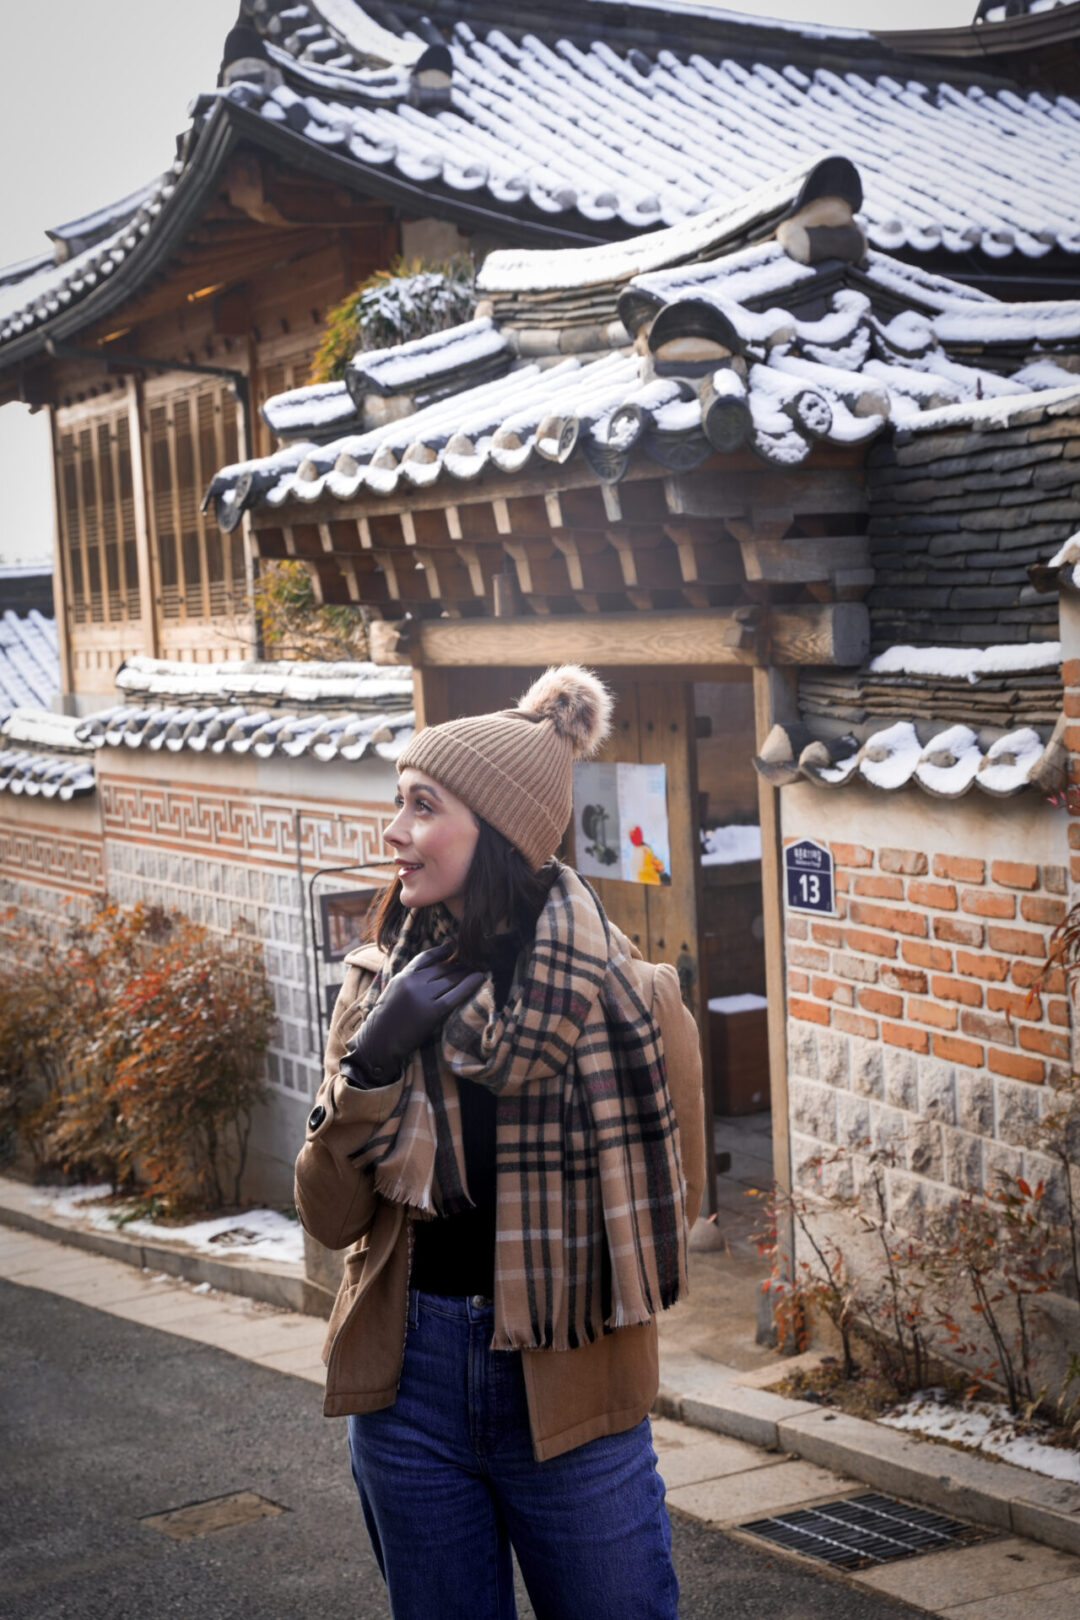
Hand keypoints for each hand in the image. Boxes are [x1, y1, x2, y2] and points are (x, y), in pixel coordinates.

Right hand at [340, 944, 484, 1086]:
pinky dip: (469, 985)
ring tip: (478, 969)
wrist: (379, 1041)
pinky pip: (455, 995)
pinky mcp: (432, 1012)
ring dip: (466, 973)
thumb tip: (433, 972)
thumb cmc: (386, 1019)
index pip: (426, 957)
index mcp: (403, 976)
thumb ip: (410, 980)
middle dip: (459, 964)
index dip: (442, 951)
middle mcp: (413, 982)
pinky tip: (480, 977)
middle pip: (442, 968)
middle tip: (473, 961)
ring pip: (450, 979)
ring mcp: (422, 996)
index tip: (454, 946)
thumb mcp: (394, 991)